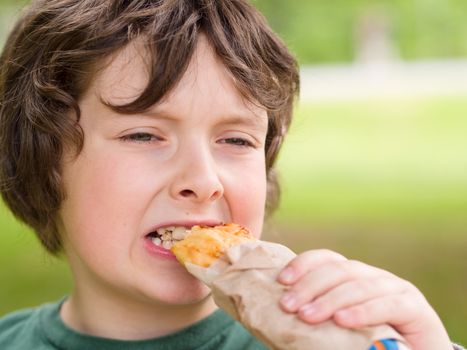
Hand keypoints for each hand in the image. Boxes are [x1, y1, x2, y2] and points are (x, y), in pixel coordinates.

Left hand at [277, 249, 452, 349]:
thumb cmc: (370, 343)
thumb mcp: (339, 329)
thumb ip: (317, 320)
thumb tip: (278, 321)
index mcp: (354, 277)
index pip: (326, 259)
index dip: (303, 265)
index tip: (281, 281)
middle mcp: (373, 276)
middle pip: (339, 270)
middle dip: (309, 286)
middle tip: (287, 305)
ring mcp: (395, 288)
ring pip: (359, 285)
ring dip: (330, 300)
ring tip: (307, 315)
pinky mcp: (414, 308)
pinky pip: (387, 305)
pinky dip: (363, 311)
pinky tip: (343, 320)